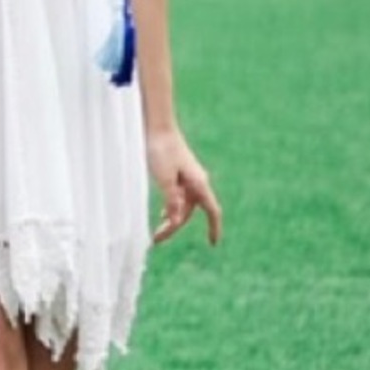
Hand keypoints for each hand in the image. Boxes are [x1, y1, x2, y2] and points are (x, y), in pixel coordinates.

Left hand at [147, 127, 221, 245]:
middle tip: (155, 239)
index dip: (214, 228)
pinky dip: (170, 206)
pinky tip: (162, 213)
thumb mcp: (165, 179)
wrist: (157, 125)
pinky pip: (178, 195)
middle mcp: (196, 181)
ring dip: (171, 218)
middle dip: (175, 227)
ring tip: (155, 230)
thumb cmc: (162, 149)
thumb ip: (172, 201)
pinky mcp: (177, 172)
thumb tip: (177, 221)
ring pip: (183, 204)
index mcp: (199, 182)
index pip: (212, 210)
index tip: (213, 244)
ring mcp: (187, 176)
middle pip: (190, 211)